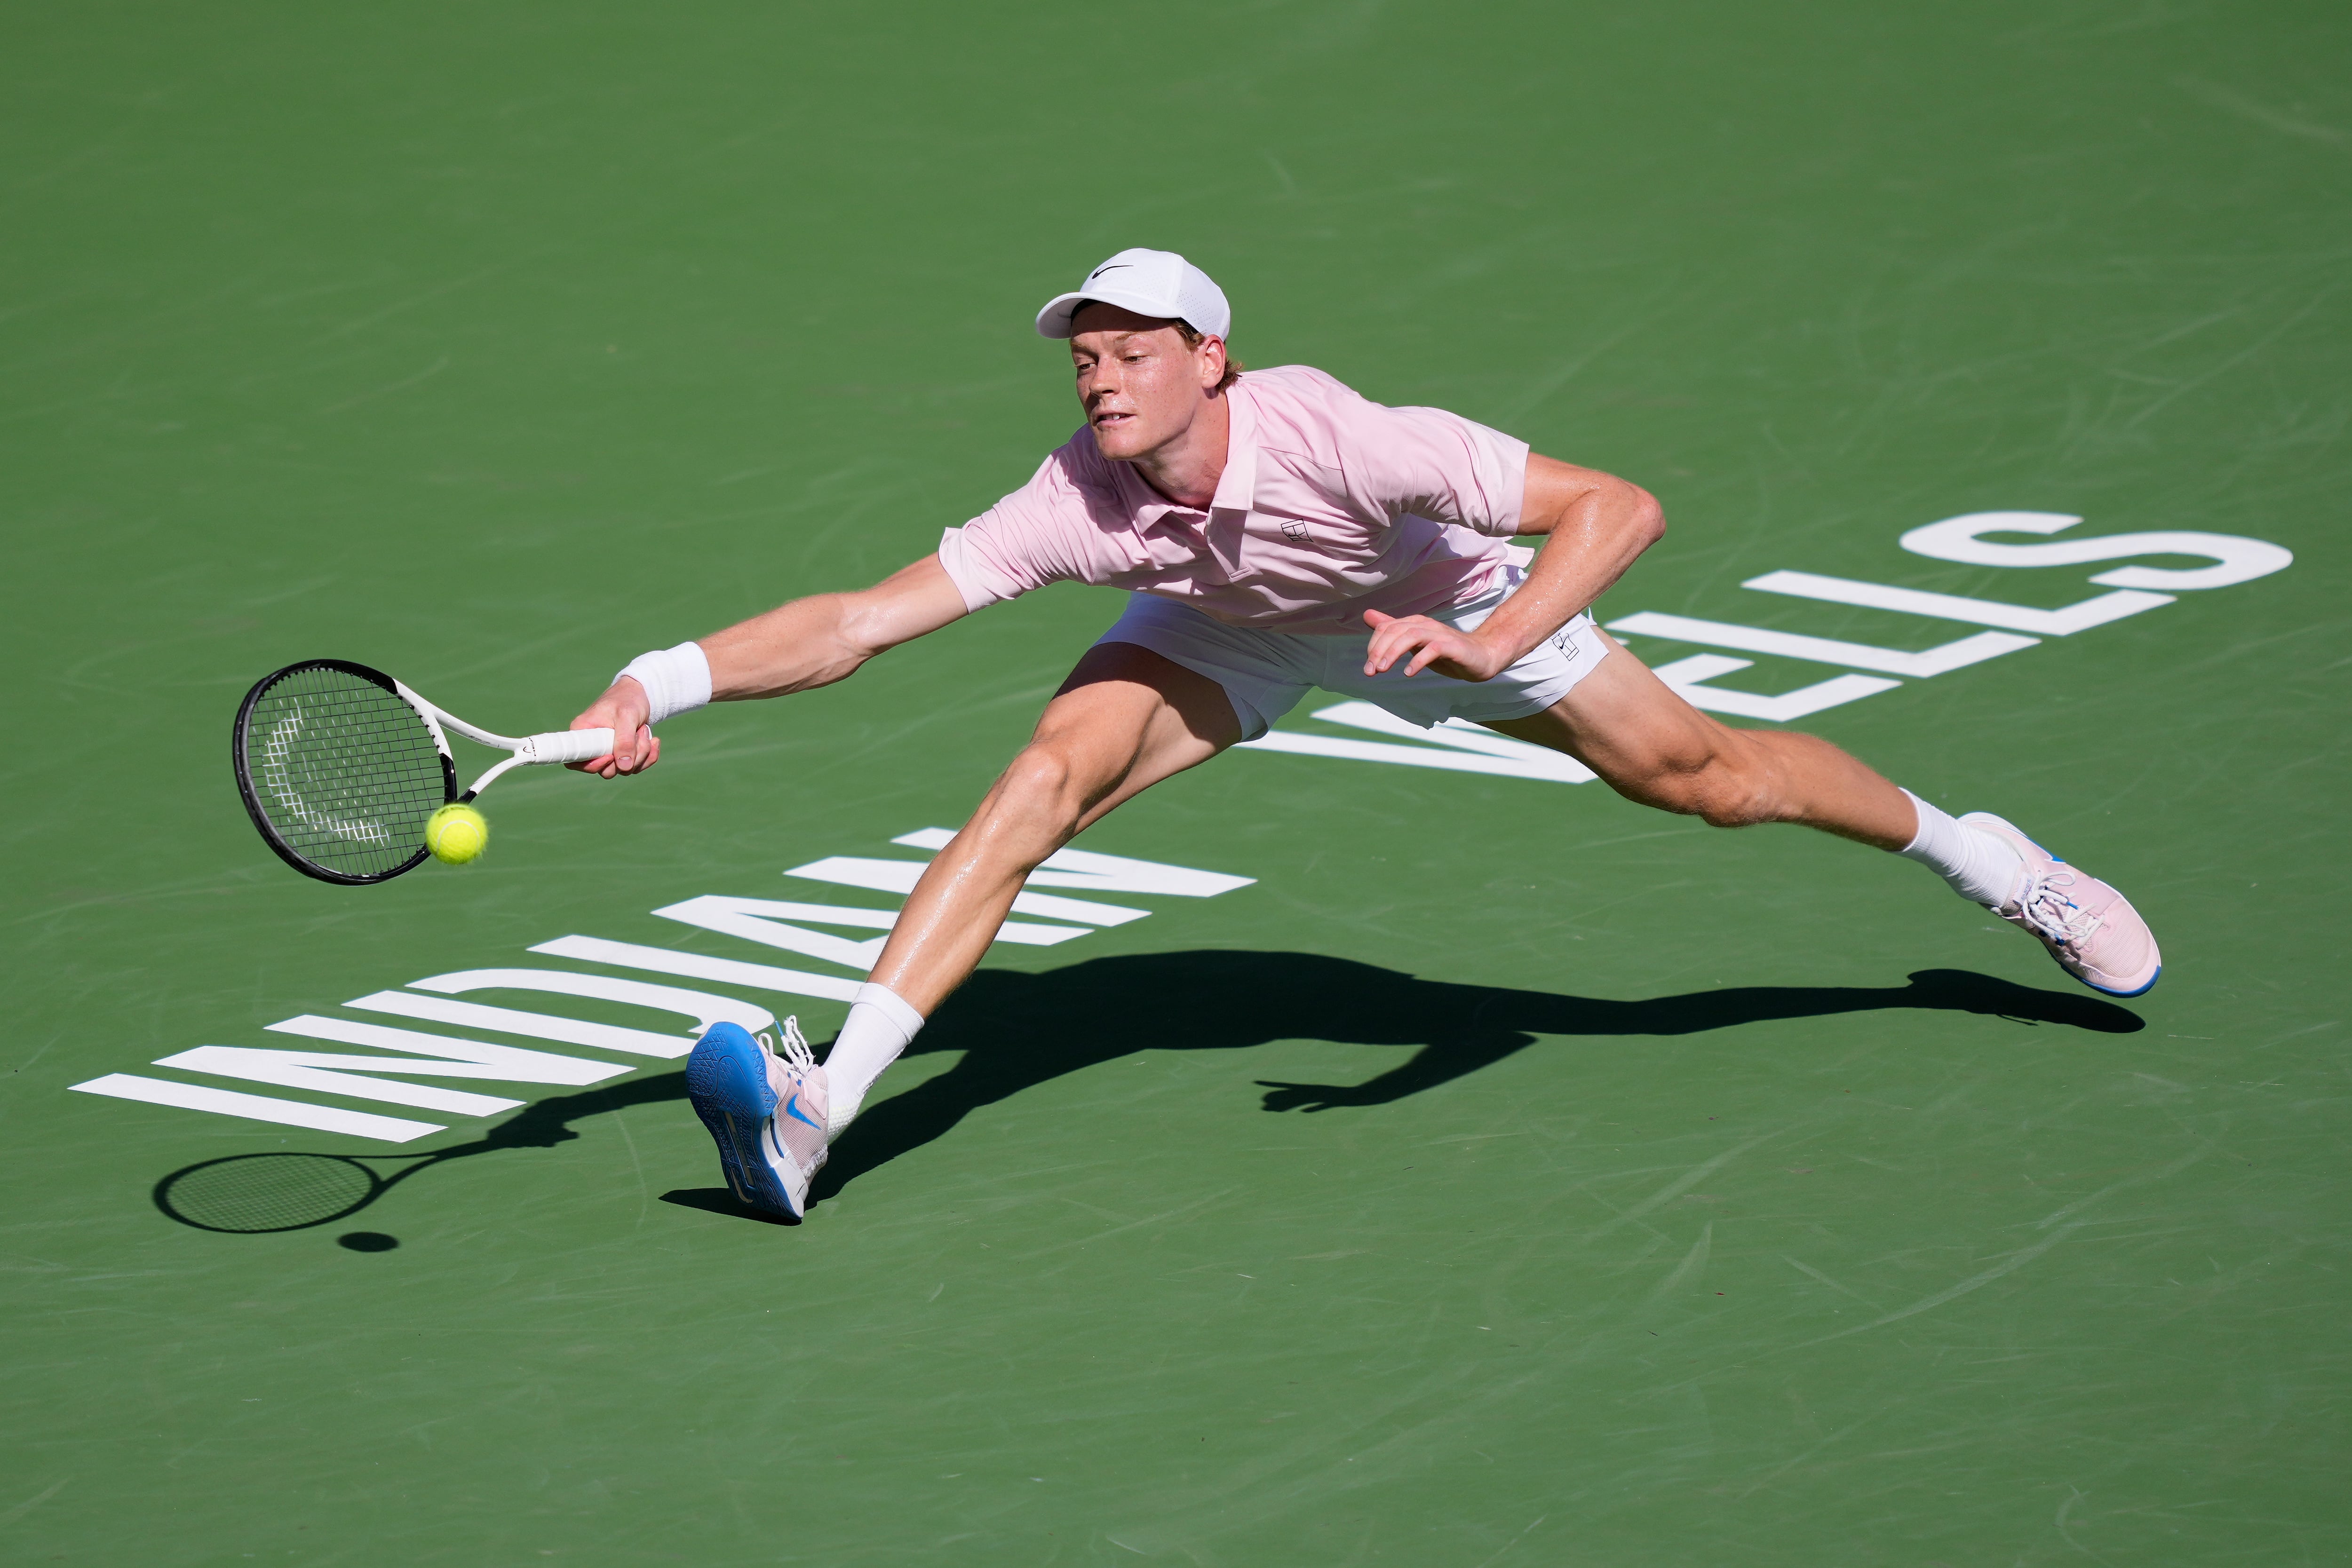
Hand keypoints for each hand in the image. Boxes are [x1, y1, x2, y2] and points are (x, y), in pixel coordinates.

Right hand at [568, 677, 660, 777]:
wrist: (642, 694)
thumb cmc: (628, 699)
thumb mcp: (626, 716)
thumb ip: (624, 741)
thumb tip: (623, 767)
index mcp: (582, 732)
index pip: (576, 761)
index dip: (593, 765)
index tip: (611, 756)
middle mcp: (593, 745)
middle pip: (606, 770)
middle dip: (629, 757)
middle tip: (639, 734)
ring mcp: (608, 752)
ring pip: (624, 769)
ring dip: (642, 753)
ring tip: (644, 730)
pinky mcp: (623, 754)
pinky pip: (636, 766)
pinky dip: (649, 756)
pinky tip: (654, 740)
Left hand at [1360, 609, 1510, 681]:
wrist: (1482, 656)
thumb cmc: (1447, 651)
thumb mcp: (1415, 642)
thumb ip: (1392, 630)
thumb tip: (1367, 615)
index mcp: (1415, 623)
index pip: (1386, 627)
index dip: (1373, 645)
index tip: (1368, 666)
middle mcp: (1426, 625)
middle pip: (1396, 630)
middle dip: (1379, 650)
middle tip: (1370, 671)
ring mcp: (1440, 635)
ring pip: (1412, 635)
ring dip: (1394, 652)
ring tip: (1383, 669)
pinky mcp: (1453, 646)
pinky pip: (1434, 649)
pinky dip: (1419, 660)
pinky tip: (1409, 673)